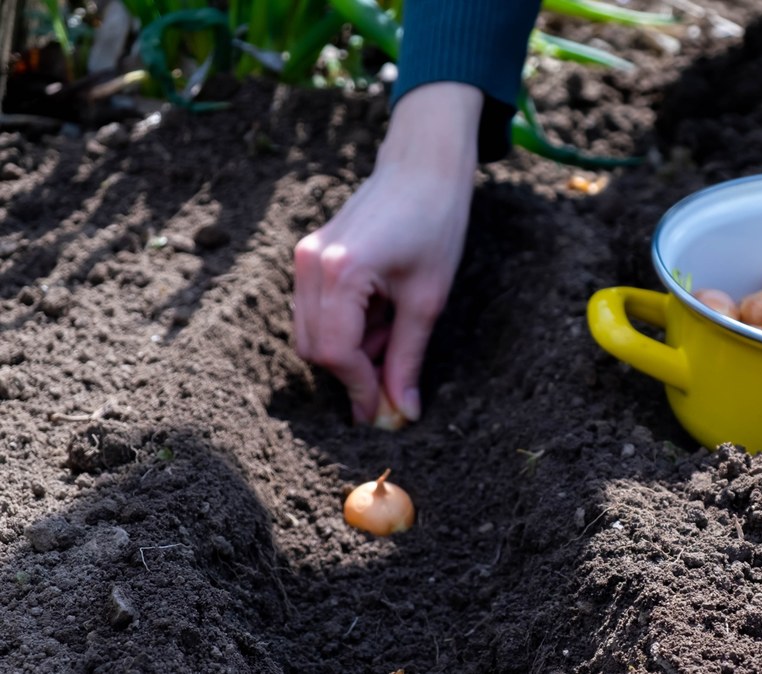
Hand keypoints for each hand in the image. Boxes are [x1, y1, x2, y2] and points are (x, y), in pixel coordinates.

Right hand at [293, 83, 481, 422]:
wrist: (423, 167)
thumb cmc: (436, 224)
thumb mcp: (428, 300)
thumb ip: (408, 358)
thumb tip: (401, 410)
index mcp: (340, 272)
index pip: (336, 353)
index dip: (358, 389)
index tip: (381, 413)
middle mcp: (311, 264)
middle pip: (315, 348)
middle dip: (352, 371)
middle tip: (394, 376)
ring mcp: (305, 256)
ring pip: (313, 331)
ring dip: (351, 347)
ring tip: (395, 325)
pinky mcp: (310, 253)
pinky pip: (317, 309)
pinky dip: (347, 324)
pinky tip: (383, 309)